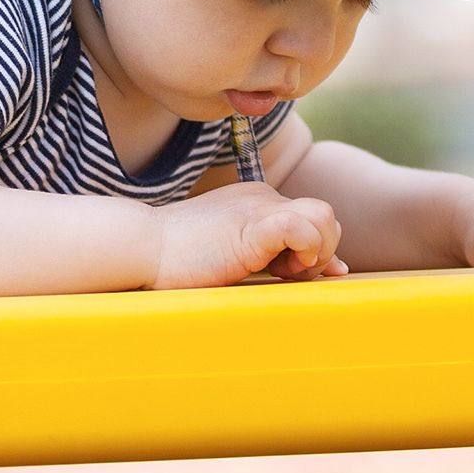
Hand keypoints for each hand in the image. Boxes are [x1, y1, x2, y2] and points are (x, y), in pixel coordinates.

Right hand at [152, 181, 345, 287]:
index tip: (292, 274)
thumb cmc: (177, 261)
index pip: (311, 218)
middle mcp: (262, 198)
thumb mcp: (233, 253)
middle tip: (288, 275)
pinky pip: (300, 228)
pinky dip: (305, 250)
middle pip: (324, 216)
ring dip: (316, 251)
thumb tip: (333, 268)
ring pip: (323, 217)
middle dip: (319, 251)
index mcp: (256, 202)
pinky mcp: (251, 228)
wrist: (140, 248)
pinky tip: (282, 269)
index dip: (313, 250)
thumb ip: (275, 256)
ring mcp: (257, 209)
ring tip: (284, 273)